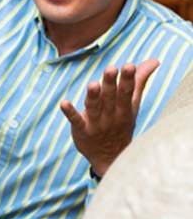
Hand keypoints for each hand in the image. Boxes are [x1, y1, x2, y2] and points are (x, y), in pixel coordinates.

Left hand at [60, 60, 159, 177]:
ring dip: (93, 96)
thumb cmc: (121, 124)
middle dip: (111, 83)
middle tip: (111, 68)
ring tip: (93, 84)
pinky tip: (64, 103)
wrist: (111, 158)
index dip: (128, 79)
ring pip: (94, 108)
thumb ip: (139, 82)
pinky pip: (76, 121)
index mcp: (125, 108)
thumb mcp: (132, 105)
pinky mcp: (81, 130)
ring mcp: (96, 124)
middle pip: (111, 97)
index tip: (129, 65)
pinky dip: (70, 112)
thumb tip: (154, 60)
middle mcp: (111, 116)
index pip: (127, 92)